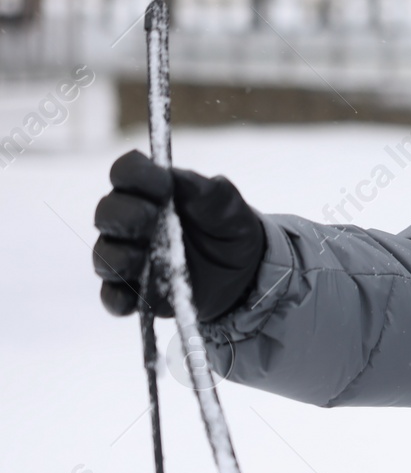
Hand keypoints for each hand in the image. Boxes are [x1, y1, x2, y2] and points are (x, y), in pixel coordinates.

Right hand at [92, 148, 265, 321]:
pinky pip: (113, 298)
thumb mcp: (229, 206)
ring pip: (104, 256)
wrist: (245, 271)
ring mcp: (129, 258)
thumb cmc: (228, 226)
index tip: (162, 184)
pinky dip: (119, 299)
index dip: (135, 175)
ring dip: (120, 256)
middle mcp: (130, 222)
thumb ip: (206, 190)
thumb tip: (177, 177)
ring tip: (144, 257)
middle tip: (152, 217)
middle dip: (125, 214)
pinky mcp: (134, 293)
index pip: (125, 172)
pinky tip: (135, 298)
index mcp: (150, 191)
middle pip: (106, 213)